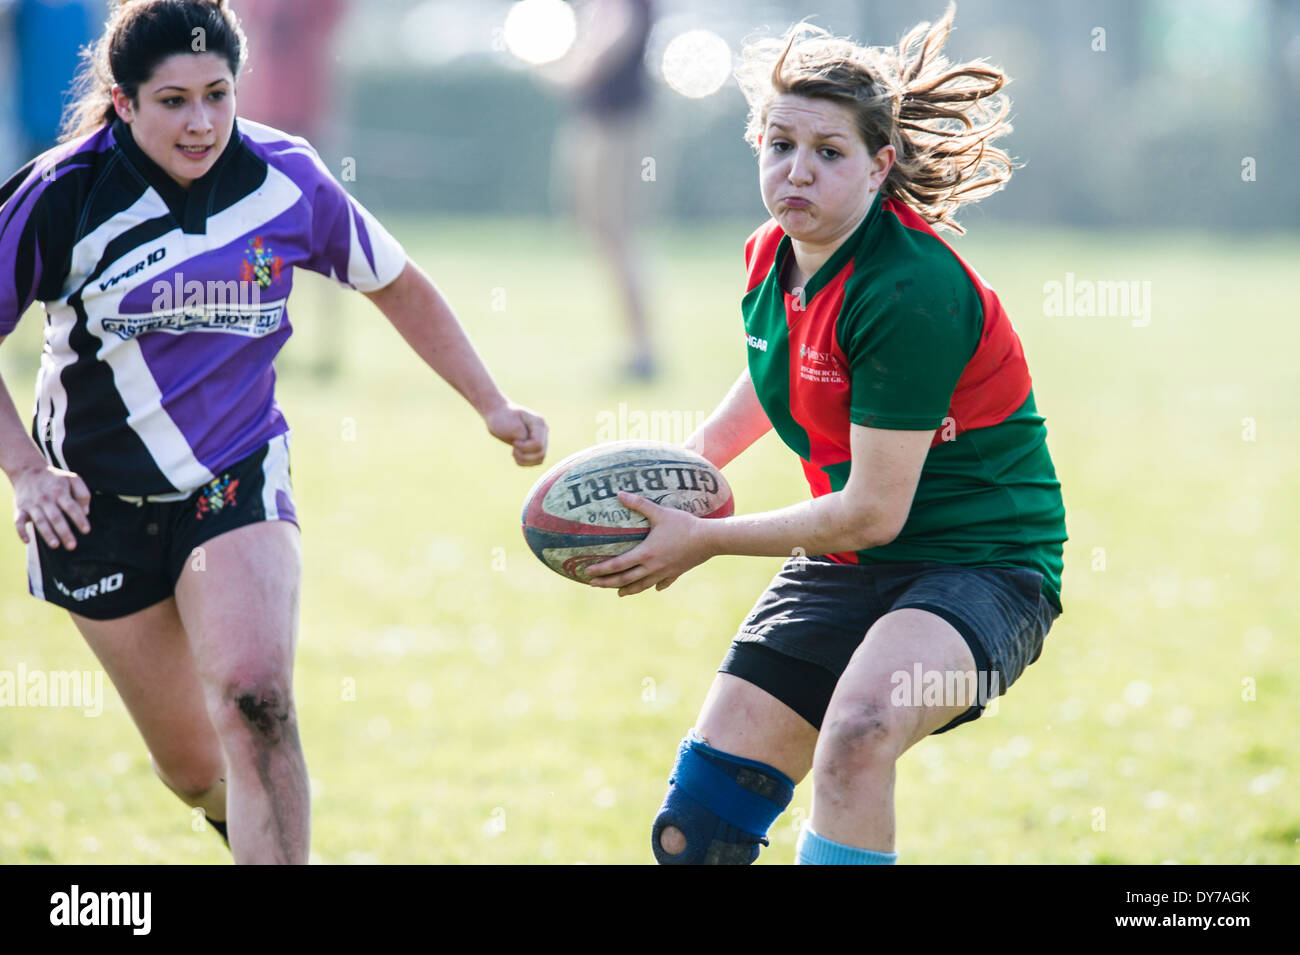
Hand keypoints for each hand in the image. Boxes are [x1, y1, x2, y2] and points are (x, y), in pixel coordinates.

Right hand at [11, 463, 90, 548]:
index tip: (86, 531)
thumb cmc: (56, 479)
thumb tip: (86, 512)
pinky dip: (21, 531)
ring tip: (56, 545)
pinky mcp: (20, 509)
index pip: (71, 507)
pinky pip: (18, 521)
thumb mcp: (72, 479)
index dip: (79, 519)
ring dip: (47, 534)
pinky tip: (27, 540)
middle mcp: (46, 499)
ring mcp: (32, 504)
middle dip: (64, 532)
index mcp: (60, 492)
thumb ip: (83, 494)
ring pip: (40, 521)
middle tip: (72, 546)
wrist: (28, 470)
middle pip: (56, 517)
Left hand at [483, 401, 547, 466]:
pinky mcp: (535, 446)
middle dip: (524, 454)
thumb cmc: (501, 418)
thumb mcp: (510, 425)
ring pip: (540, 459)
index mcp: (539, 423)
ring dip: (524, 460)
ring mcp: (541, 439)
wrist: (497, 415)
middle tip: (513, 447)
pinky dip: (524, 462)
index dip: (525, 447)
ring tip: (513, 452)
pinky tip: (515, 455)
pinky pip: (536, 461)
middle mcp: (543, 431)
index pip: (538, 444)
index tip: (514, 442)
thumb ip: (522, 436)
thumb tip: (529, 446)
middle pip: (541, 453)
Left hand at [586, 491, 712, 595]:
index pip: (617, 565)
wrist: (709, 539)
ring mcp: (664, 572)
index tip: (587, 572)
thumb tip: (620, 493)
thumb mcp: (660, 512)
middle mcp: (652, 567)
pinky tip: (654, 588)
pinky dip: (655, 586)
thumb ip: (639, 504)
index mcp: (646, 554)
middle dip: (607, 583)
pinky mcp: (676, 572)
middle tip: (593, 585)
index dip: (601, 569)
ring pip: (641, 585)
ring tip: (618, 593)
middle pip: (625, 580)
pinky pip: (663, 582)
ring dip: (628, 589)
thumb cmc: (684, 524)